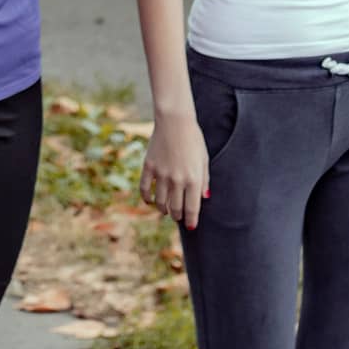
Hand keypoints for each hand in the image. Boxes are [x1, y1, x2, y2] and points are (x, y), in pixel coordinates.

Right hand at [140, 113, 208, 229]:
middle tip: (178, 217)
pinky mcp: (148, 167)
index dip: (191, 220)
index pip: (192, 208)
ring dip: (163, 209)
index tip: (190, 226)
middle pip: (175, 207)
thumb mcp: (204, 159)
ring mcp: (161, 174)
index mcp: (193, 179)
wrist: (175, 122)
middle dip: (178, 216)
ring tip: (165, 210)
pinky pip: (144, 189)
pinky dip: (147, 198)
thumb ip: (204, 180)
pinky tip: (150, 201)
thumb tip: (204, 198)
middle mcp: (177, 179)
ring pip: (160, 201)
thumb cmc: (193, 139)